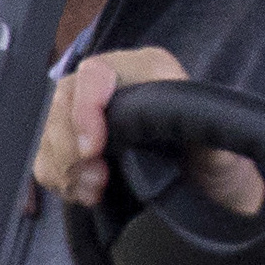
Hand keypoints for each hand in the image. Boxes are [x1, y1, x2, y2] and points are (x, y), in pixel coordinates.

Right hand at [34, 47, 264, 214]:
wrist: (209, 194)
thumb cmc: (216, 163)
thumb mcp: (221, 145)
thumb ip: (204, 130)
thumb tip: (180, 123)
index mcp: (148, 70)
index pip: (97, 71)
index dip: (85, 107)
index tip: (91, 148)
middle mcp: (113, 83)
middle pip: (62, 99)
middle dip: (67, 145)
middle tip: (94, 179)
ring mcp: (91, 111)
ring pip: (47, 128)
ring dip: (61, 165)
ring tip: (93, 189)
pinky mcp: (77, 142)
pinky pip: (44, 154)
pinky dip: (56, 177)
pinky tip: (84, 192)